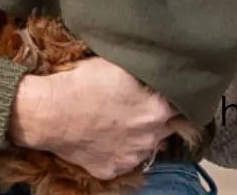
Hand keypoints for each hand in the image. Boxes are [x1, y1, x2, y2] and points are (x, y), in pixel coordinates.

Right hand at [11, 57, 180, 179]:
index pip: (185, 105)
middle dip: (164, 116)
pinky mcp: (112, 170)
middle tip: (150, 103)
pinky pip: (127, 159)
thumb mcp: (123, 66)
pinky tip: (113, 134)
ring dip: (145, 134)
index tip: (175, 90)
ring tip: (129, 119)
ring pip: (149, 145)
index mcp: (158, 110)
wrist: (51, 111)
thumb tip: (164, 70)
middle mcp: (150, 138)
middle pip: (170, 127)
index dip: (181, 96)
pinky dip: (124, 148)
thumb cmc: (86, 81)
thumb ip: (149, 74)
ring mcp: (131, 157)